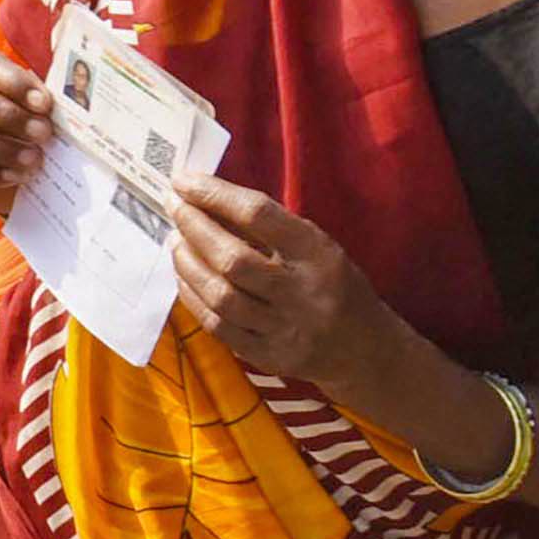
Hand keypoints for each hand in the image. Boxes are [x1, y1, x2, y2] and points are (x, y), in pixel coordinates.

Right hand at [0, 52, 52, 199]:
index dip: (13, 82)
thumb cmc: (25, 126)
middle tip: (43, 133)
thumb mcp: (36, 106)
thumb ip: (44, 96)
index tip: (45, 103)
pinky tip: (14, 176)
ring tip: (32, 160)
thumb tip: (71, 92)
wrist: (10, 168)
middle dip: (6, 115)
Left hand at [164, 172, 380, 379]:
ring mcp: (285, 329)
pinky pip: (218, 326)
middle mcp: (302, 293)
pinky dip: (193, 297)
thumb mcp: (317, 245)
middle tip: (173, 207)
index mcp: (318, 253)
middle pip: (232, 259)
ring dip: (187, 263)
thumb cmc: (333, 283)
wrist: (365, 349)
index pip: (258, 215)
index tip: (184, 182)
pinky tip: (185, 277)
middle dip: (193, 227)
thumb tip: (207, 200)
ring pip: (220, 295)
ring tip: (175, 241)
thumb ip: (269, 226)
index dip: (215, 194)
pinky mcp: (269, 357)